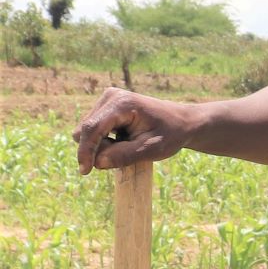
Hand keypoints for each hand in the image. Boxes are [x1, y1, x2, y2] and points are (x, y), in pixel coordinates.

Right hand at [74, 89, 196, 173]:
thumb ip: (125, 156)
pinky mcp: (105, 107)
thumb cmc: (171, 134)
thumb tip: (97, 162)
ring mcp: (106, 100)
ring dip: (102, 145)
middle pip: (85, 130)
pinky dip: (104, 141)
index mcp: (122, 103)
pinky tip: (124, 141)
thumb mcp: (153, 149)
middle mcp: (110, 97)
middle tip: (126, 155)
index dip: (86, 150)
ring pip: (86, 131)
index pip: (92, 127)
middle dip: (97, 149)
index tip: (85, 171)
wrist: (182, 122)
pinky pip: (92, 130)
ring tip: (128, 146)